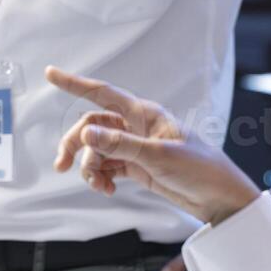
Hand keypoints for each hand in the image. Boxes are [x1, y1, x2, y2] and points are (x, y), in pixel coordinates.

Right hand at [48, 67, 258, 224]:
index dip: (74, 83)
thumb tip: (85, 135)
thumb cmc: (199, 168)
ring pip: (97, 150)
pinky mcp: (137, 166)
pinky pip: (107, 166)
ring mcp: (135, 147)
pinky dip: (101, 177)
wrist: (219, 197)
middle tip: (61, 166)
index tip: (50, 74)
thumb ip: (120, 145)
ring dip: (89, 167)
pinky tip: (107, 189)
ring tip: (98, 185)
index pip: (102, 93)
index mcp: (143, 113)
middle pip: (91, 128)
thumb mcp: (158, 156)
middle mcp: (136, 126)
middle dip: (74, 146)